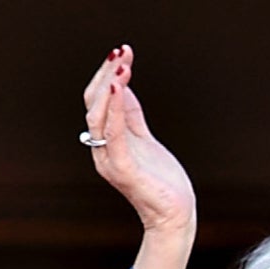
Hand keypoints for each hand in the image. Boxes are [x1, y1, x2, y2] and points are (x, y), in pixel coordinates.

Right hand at [82, 45, 195, 268]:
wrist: (176, 215)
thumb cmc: (162, 181)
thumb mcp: (145, 139)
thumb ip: (131, 115)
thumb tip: (122, 86)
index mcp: (106, 142)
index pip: (96, 102)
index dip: (105, 76)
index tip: (121, 54)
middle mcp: (102, 151)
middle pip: (94, 104)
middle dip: (106, 74)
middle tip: (120, 52)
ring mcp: (110, 161)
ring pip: (99, 116)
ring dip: (110, 86)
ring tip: (122, 64)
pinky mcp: (124, 170)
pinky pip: (114, 134)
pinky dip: (114, 109)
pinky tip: (119, 88)